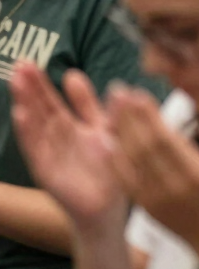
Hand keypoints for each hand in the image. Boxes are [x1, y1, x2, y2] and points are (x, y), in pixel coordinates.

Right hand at [10, 64, 126, 230]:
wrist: (110, 207)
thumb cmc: (109, 168)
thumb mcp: (105, 128)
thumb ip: (91, 105)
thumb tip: (75, 74)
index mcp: (73, 128)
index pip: (53, 101)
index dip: (42, 82)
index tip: (30, 60)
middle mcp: (58, 140)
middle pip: (41, 109)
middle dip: (31, 87)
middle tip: (20, 63)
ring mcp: (51, 154)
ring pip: (36, 124)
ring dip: (26, 103)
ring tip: (17, 81)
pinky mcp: (48, 171)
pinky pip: (36, 149)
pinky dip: (28, 131)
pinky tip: (21, 114)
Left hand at [107, 85, 198, 266]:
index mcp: (194, 176)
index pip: (165, 141)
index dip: (149, 117)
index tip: (138, 94)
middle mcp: (169, 187)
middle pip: (142, 147)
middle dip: (127, 117)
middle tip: (117, 90)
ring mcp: (153, 198)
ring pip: (129, 161)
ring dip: (117, 132)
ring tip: (110, 106)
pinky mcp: (144, 205)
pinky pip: (123, 179)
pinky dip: (112, 159)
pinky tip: (105, 139)